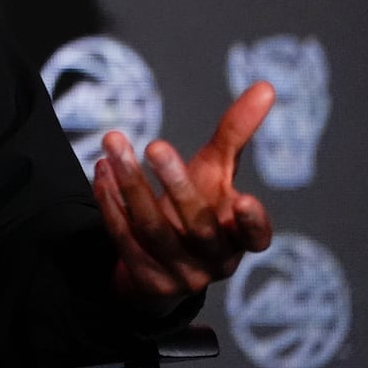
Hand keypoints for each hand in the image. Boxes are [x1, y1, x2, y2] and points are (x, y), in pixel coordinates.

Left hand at [92, 81, 274, 313]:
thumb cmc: (198, 205)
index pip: (255, 236)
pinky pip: (124, 239)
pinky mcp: (146, 280)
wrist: (161, 261)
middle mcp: (214, 260)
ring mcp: (180, 274)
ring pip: (153, 230)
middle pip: (197, 225)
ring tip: (113, 144)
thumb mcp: (217, 172)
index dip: (252, 223)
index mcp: (239, 237)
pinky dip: (110, 204)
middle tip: (156, 144)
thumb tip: (266, 87)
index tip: (244, 199)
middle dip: (176, 184)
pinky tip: (101, 171)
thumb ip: (236, 135)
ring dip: (131, 185)